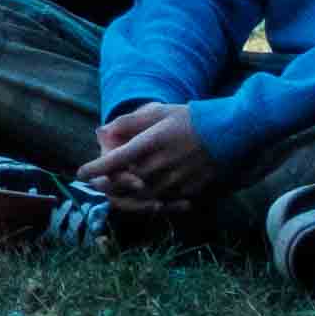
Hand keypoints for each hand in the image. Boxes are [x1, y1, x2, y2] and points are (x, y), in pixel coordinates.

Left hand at [87, 99, 217, 208]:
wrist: (233, 133)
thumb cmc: (192, 119)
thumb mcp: (159, 112)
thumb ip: (127, 123)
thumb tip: (101, 132)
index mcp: (150, 144)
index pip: (114, 162)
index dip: (94, 169)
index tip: (81, 173)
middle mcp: (161, 166)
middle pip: (124, 184)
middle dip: (107, 184)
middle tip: (97, 184)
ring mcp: (177, 182)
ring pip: (142, 197)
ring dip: (125, 196)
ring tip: (114, 194)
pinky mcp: (191, 192)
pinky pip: (164, 203)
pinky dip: (149, 202)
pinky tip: (144, 198)